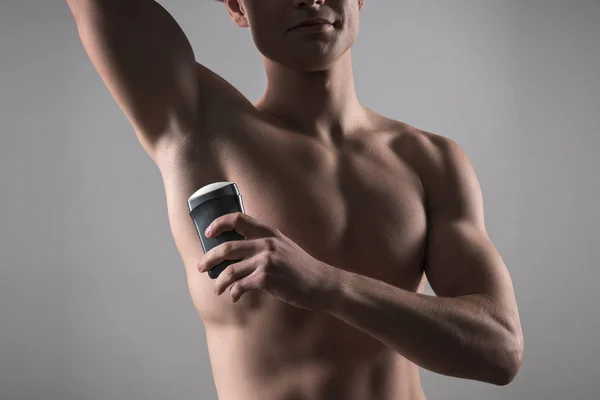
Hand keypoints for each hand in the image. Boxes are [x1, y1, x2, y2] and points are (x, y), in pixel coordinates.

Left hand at [198, 212, 339, 309]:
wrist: (322, 284)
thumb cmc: (302, 268)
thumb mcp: (285, 246)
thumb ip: (265, 244)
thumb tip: (239, 252)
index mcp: (269, 233)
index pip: (238, 218)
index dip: (219, 223)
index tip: (208, 232)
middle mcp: (266, 243)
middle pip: (227, 247)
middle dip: (209, 258)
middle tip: (201, 267)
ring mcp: (266, 261)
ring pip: (230, 270)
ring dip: (219, 281)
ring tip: (217, 288)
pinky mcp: (267, 278)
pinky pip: (240, 286)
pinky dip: (234, 293)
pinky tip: (234, 296)